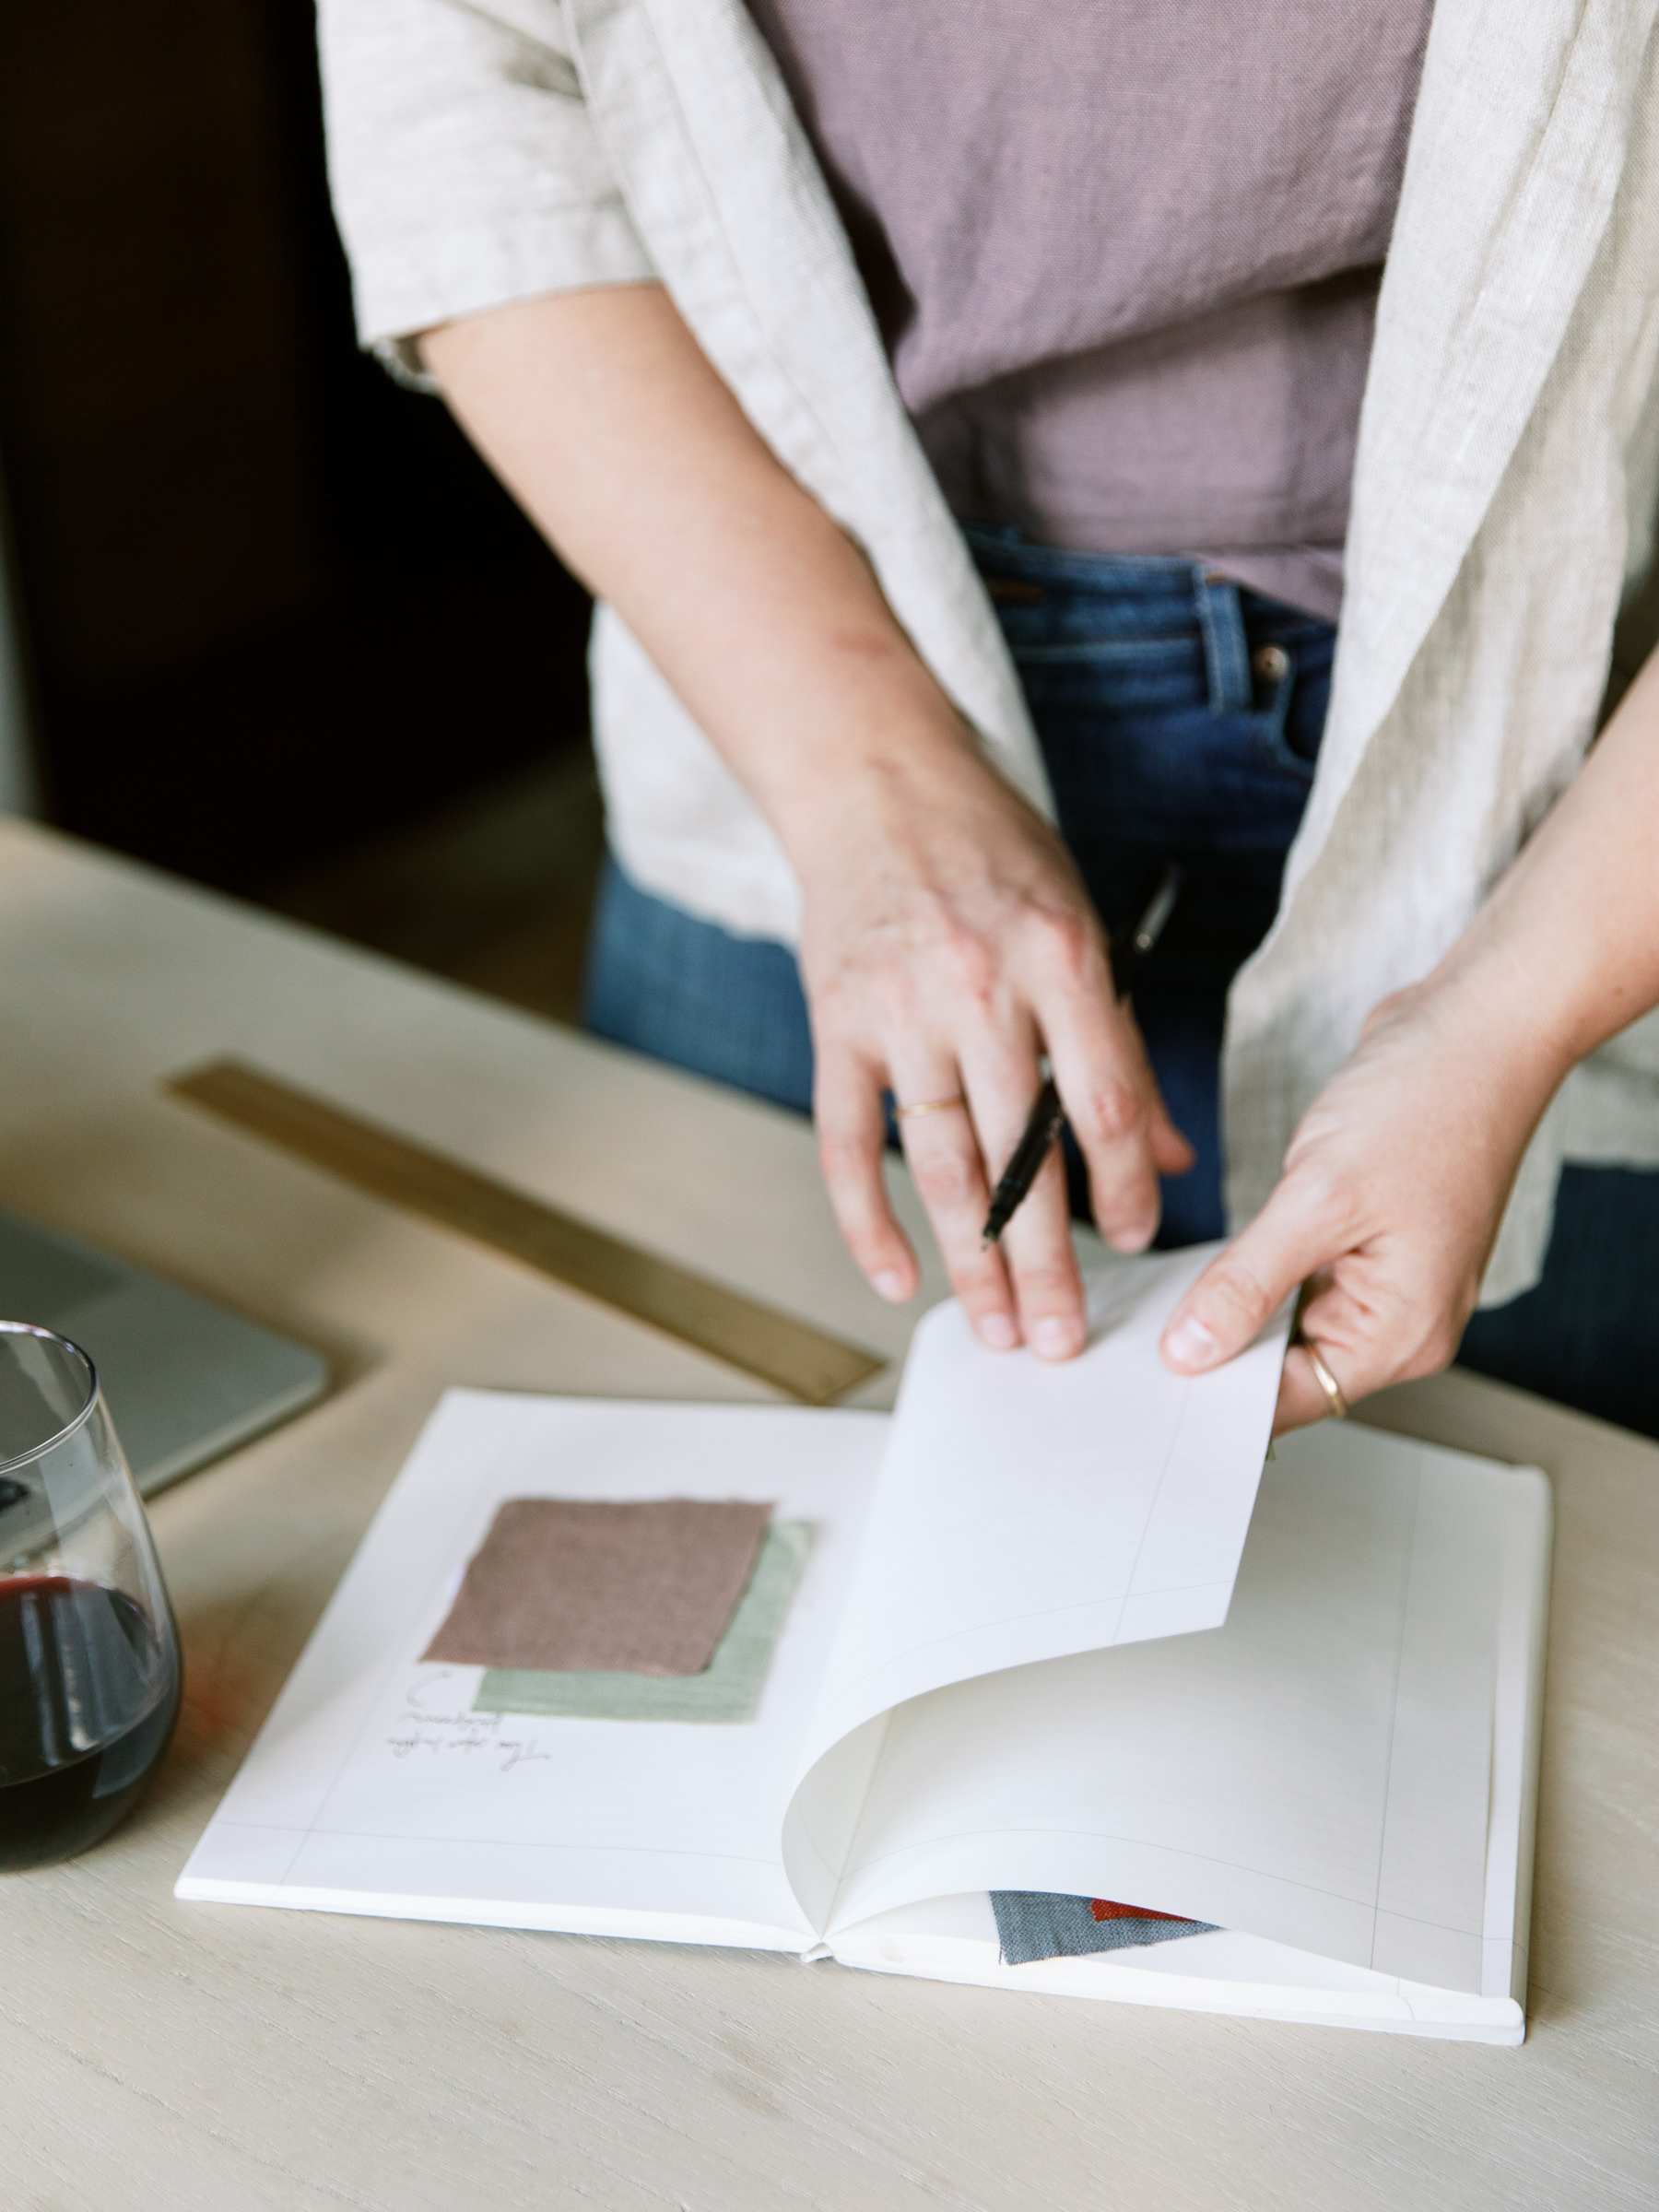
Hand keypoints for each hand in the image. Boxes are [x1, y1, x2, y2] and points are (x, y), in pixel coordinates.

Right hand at [796, 736, 1192, 1358]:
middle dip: (1049, 1261)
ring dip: (971, 1261)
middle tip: (1066, 1338)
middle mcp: (981, 991)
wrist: (874, 782)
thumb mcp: (1081, 925)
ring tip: (999, 1329)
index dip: (1125, 1184)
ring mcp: (900, 1013)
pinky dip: (866, 1219)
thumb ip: (1121, 1044)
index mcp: (1060, 959)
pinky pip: (846, 1145)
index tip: (1138, 1241)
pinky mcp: (837, 1027)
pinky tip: (898, 1278)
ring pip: (939, 1166)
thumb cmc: (991, 852)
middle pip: (1020, 1157)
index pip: (1103, 1101)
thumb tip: (1168, 1153)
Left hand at [1158, 973, 1561, 1429]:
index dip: (1220, 1395)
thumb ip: (1249, 1282)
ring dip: (1234, 1304)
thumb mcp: (1319, 1198)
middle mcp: (1401, 1317)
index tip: (1150, 1383)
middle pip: (1289, 1368)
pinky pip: (1295, 1276)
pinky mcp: (1365, 1239)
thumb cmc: (1431, 1101)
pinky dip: (1255, 1269)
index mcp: (1404, 1331)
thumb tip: (1193, 1350)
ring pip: (1286, 1320)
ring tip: (1167, 1296)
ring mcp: (1384, 1277)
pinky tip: (1210, 1258)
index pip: (1294, 1398)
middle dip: (1220, 1351)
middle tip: (1144, 1336)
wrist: (1475, 1025)